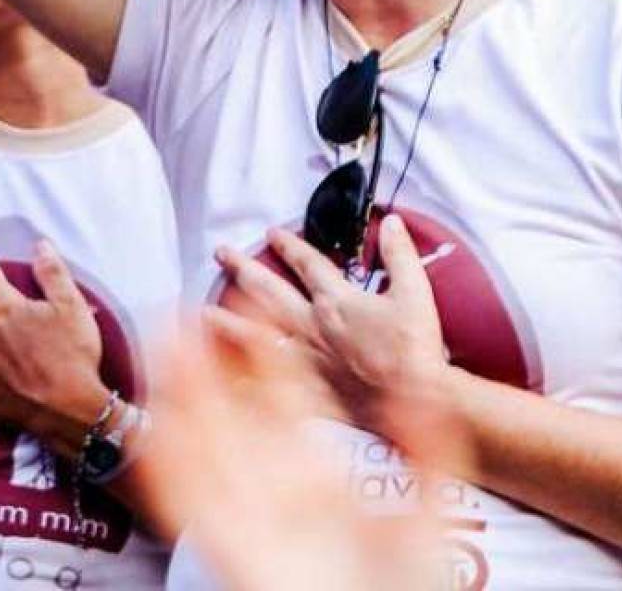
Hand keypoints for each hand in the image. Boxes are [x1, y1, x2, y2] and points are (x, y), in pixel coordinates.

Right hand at [138, 308, 467, 590]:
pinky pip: (186, 496)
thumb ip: (426, 452)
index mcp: (322, 475)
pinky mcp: (227, 544)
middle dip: (213, 354)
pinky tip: (157, 413)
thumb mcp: (426, 520)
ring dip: (181, 387)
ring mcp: (248, 514)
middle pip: (236, 406)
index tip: (256, 295)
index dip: (269, 343)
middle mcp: (277, 486)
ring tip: (165, 331)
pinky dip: (167, 454)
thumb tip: (423, 387)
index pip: (287, 393)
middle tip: (194, 300)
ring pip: (203, 438)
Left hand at [213, 216, 449, 431]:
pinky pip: (270, 383)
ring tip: (206, 312)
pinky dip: (245, 378)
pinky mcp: (313, 390)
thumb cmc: (414, 349)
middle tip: (221, 254)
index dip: (290, 244)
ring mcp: (309, 360)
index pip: (308, 264)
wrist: (415, 398)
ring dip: (230, 323)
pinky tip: (227, 379)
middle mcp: (314, 328)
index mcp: (337, 302)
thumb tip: (392, 223)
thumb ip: (399, 254)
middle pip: (271, 292)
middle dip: (244, 270)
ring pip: (259, 337)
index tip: (271, 232)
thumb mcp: (414, 291)